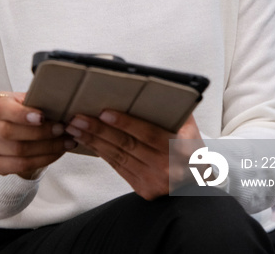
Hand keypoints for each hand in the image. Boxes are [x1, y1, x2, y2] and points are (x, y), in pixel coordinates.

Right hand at [0, 92, 76, 178]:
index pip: (3, 109)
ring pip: (17, 151)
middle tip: (63, 130)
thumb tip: (62, 106)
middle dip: (41, 133)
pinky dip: (41, 160)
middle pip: (10, 133)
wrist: (7, 131)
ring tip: (66, 142)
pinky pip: (19, 166)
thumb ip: (37, 102)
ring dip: (46, 148)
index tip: (43, 117)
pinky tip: (56, 154)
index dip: (22, 114)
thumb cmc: (22, 111)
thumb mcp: (26, 101)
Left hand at [66, 111, 200, 199]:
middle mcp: (168, 167)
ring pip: (119, 156)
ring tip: (76, 128)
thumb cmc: (191, 143)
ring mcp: (155, 181)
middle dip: (99, 131)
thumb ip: (173, 108)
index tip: (105, 112)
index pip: (149, 133)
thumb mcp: (189, 124)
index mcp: (182, 148)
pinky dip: (102, 153)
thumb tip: (151, 85)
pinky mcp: (144, 189)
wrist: (198, 178)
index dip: (126, 123)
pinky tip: (88, 142)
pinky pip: (118, 167)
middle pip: (128, 145)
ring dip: (94, 141)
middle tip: (78, 118)